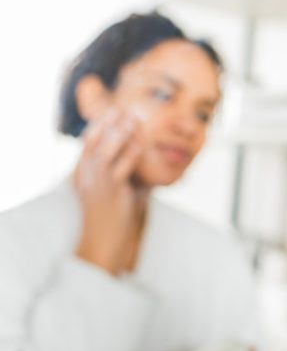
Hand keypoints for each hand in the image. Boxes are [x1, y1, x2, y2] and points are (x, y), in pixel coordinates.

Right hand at [74, 109, 145, 275]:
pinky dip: (130, 155)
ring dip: (119, 134)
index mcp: (82, 175)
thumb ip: (117, 172)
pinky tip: (140, 145)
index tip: (112, 111)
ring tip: (132, 120)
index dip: (99, 126)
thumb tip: (134, 153)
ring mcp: (98, 185)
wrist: (103, 242)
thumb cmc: (109, 217)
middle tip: (123, 108)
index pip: (87, 144)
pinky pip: (120, 170)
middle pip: (94, 143)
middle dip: (108, 124)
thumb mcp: (109, 191)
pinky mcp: (112, 194)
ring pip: (105, 152)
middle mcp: (86, 177)